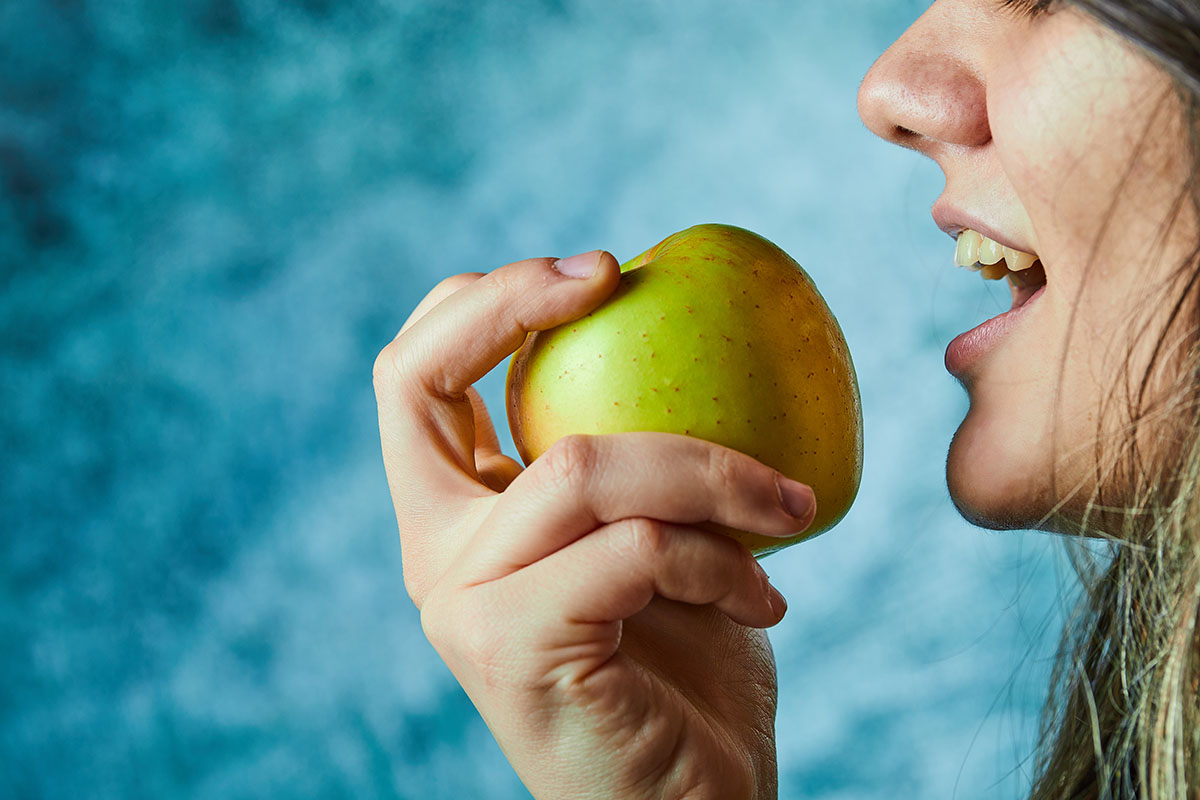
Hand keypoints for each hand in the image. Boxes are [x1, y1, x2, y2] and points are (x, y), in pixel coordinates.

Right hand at [373, 250, 814, 798]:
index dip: (481, 301)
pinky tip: (768, 602)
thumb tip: (689, 325)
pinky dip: (722, 559)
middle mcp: (434, 552)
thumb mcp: (659, 534)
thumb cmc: (685, 666)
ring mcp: (461, 601)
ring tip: (790, 509)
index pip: (412, 377)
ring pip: (579, 466)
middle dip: (510, 301)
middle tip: (614, 276)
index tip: (599, 271)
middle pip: (416, 383)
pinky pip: (636, 549)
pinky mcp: (508, 646)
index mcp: (457, 515)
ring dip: (712, 471)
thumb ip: (636, 457)